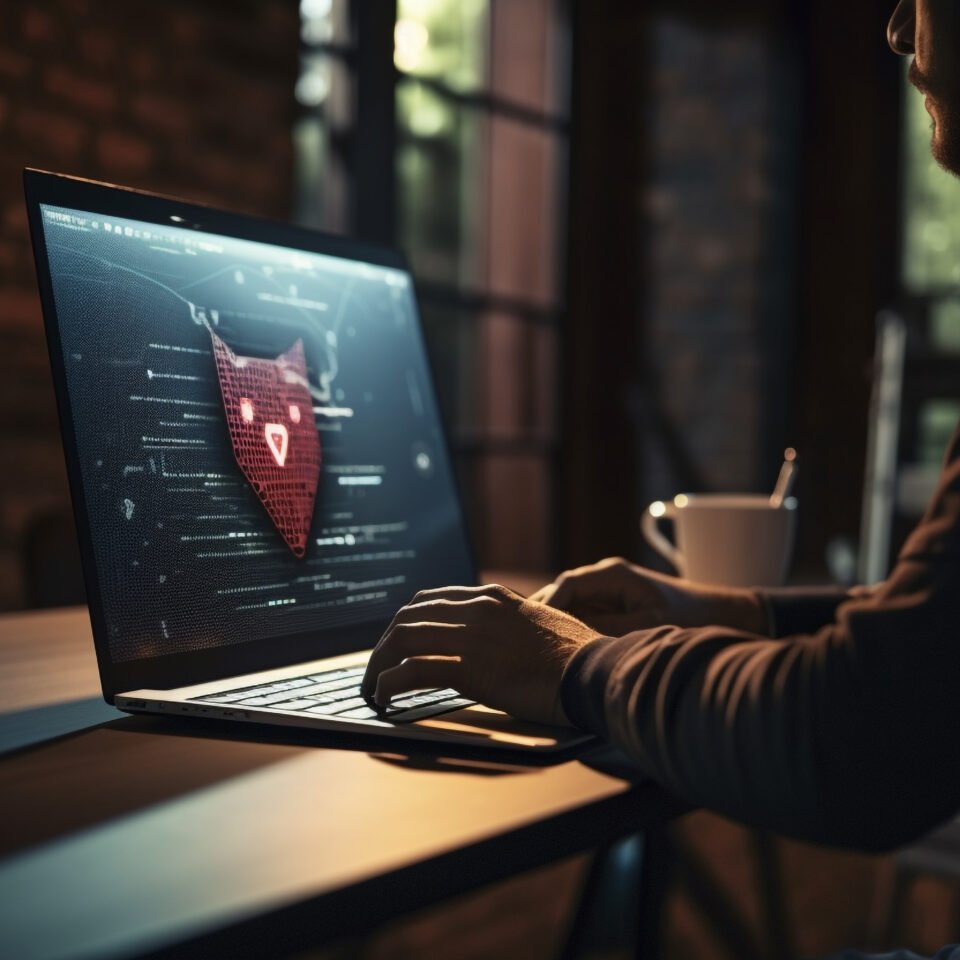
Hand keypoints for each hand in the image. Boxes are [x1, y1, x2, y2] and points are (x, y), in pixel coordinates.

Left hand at [360, 584, 602, 725]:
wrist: (596, 670)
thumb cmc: (579, 655)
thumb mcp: (541, 622)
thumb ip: (512, 623)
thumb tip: (500, 638)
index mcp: (493, 597)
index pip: (431, 599)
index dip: (406, 621)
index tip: (397, 641)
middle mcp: (477, 608)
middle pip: (409, 616)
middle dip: (385, 642)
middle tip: (377, 667)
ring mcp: (471, 636)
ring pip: (404, 640)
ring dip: (380, 664)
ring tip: (373, 686)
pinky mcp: (470, 668)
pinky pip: (413, 671)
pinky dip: (391, 683)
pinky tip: (385, 697)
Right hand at [528, 557, 768, 635]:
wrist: (727, 615)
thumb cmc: (694, 617)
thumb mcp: (649, 626)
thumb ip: (609, 630)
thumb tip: (572, 641)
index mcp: (613, 574)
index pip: (567, 585)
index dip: (546, 606)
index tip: (533, 629)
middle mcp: (606, 579)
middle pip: (562, 594)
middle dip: (543, 616)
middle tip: (523, 642)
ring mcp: (608, 594)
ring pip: (569, 607)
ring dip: (555, 626)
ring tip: (534, 650)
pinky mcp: (614, 609)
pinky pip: (583, 618)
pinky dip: (571, 632)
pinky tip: (559, 652)